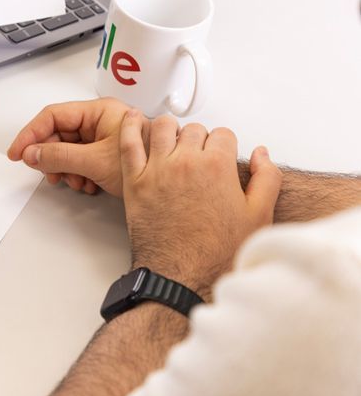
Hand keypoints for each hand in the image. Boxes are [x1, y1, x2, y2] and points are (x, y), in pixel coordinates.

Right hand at [7, 98, 148, 195]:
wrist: (173, 187)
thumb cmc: (148, 163)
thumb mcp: (96, 161)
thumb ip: (60, 157)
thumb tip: (32, 154)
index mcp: (98, 111)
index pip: (52, 116)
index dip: (31, 134)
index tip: (18, 153)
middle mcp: (99, 120)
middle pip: (58, 135)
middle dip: (53, 158)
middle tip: (50, 175)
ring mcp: (102, 136)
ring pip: (68, 150)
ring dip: (66, 169)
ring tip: (77, 182)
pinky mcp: (106, 152)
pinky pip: (80, 159)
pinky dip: (78, 173)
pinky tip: (88, 184)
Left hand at [119, 111, 281, 294]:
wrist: (183, 276)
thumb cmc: (218, 252)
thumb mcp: (259, 215)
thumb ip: (267, 178)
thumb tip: (262, 153)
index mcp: (218, 166)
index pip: (223, 134)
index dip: (224, 146)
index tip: (220, 156)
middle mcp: (186, 162)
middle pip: (193, 130)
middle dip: (199, 139)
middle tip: (198, 155)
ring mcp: (157, 170)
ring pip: (161, 127)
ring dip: (169, 130)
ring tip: (172, 141)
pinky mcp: (134, 181)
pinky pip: (128, 143)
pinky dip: (129, 126)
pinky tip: (132, 118)